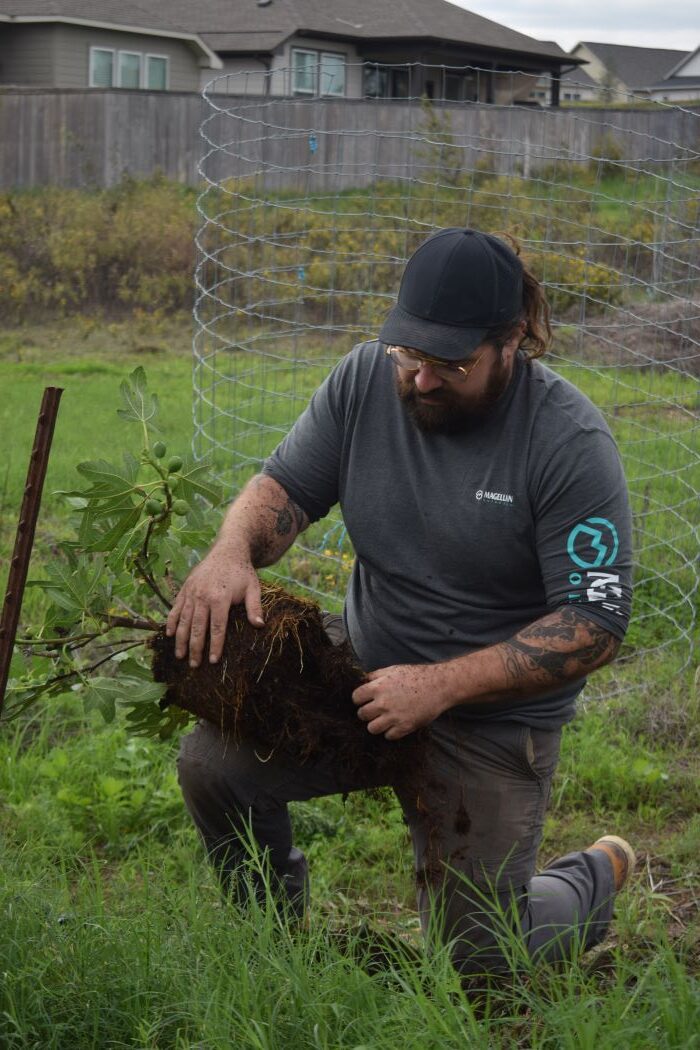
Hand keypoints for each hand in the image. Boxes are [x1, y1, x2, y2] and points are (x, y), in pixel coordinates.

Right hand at [165, 547, 263, 666]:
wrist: (227, 550)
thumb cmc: (242, 572)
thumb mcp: (254, 587)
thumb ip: (255, 607)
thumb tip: (259, 626)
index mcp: (220, 598)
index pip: (217, 628)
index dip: (215, 645)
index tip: (214, 661)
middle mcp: (202, 596)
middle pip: (197, 628)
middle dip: (195, 648)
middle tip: (194, 665)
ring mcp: (191, 592)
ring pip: (184, 620)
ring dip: (181, 639)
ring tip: (180, 656)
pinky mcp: (185, 589)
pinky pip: (176, 608)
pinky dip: (172, 622)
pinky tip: (169, 635)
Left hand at [352, 663, 451, 740]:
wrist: (439, 685)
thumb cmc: (416, 676)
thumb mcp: (393, 670)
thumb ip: (375, 676)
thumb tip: (361, 682)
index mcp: (378, 687)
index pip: (355, 698)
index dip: (359, 699)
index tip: (365, 700)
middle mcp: (383, 703)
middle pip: (361, 715)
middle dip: (367, 712)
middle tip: (376, 710)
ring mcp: (393, 717)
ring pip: (371, 728)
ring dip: (376, 725)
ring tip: (384, 719)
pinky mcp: (405, 727)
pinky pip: (388, 736)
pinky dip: (391, 732)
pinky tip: (396, 724)